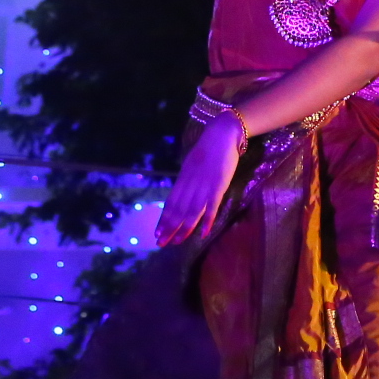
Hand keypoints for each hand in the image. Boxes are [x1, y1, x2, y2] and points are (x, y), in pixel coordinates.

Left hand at [155, 115, 246, 245]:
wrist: (221, 135)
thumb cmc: (207, 149)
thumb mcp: (190, 165)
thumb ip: (186, 181)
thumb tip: (180, 196)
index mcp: (182, 180)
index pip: (170, 204)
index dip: (163, 219)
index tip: (157, 233)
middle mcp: (190, 185)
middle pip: (178, 210)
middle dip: (169, 228)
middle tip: (162, 244)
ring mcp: (204, 186)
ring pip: (192, 211)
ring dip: (184, 228)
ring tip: (178, 242)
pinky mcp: (218, 186)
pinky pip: (211, 207)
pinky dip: (207, 221)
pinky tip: (203, 233)